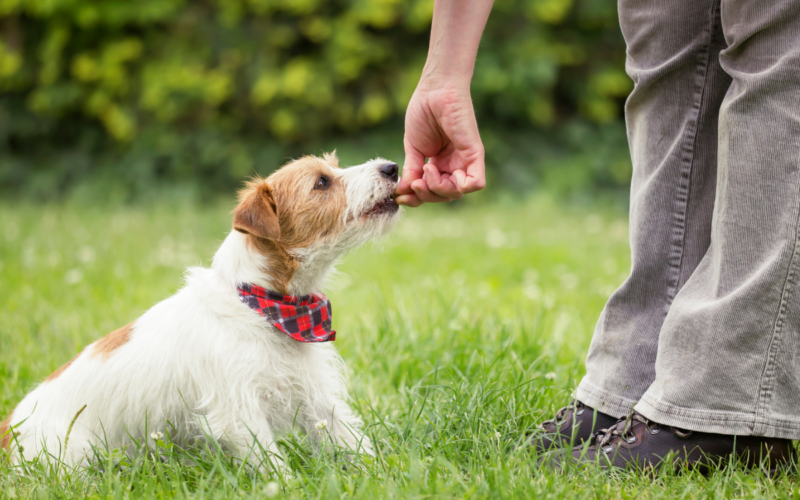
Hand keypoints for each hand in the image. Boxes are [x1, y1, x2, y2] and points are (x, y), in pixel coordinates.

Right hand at [395, 84, 485, 206]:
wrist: (434, 90)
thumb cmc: (423, 112)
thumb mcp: (412, 148)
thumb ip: (411, 172)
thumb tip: (402, 193)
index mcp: (439, 165)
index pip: (431, 192)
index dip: (416, 198)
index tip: (400, 195)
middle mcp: (453, 165)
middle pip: (444, 196)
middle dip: (426, 195)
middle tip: (415, 182)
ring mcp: (464, 161)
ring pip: (457, 193)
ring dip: (437, 188)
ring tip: (426, 168)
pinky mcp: (474, 154)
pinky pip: (476, 183)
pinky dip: (459, 186)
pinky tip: (441, 171)